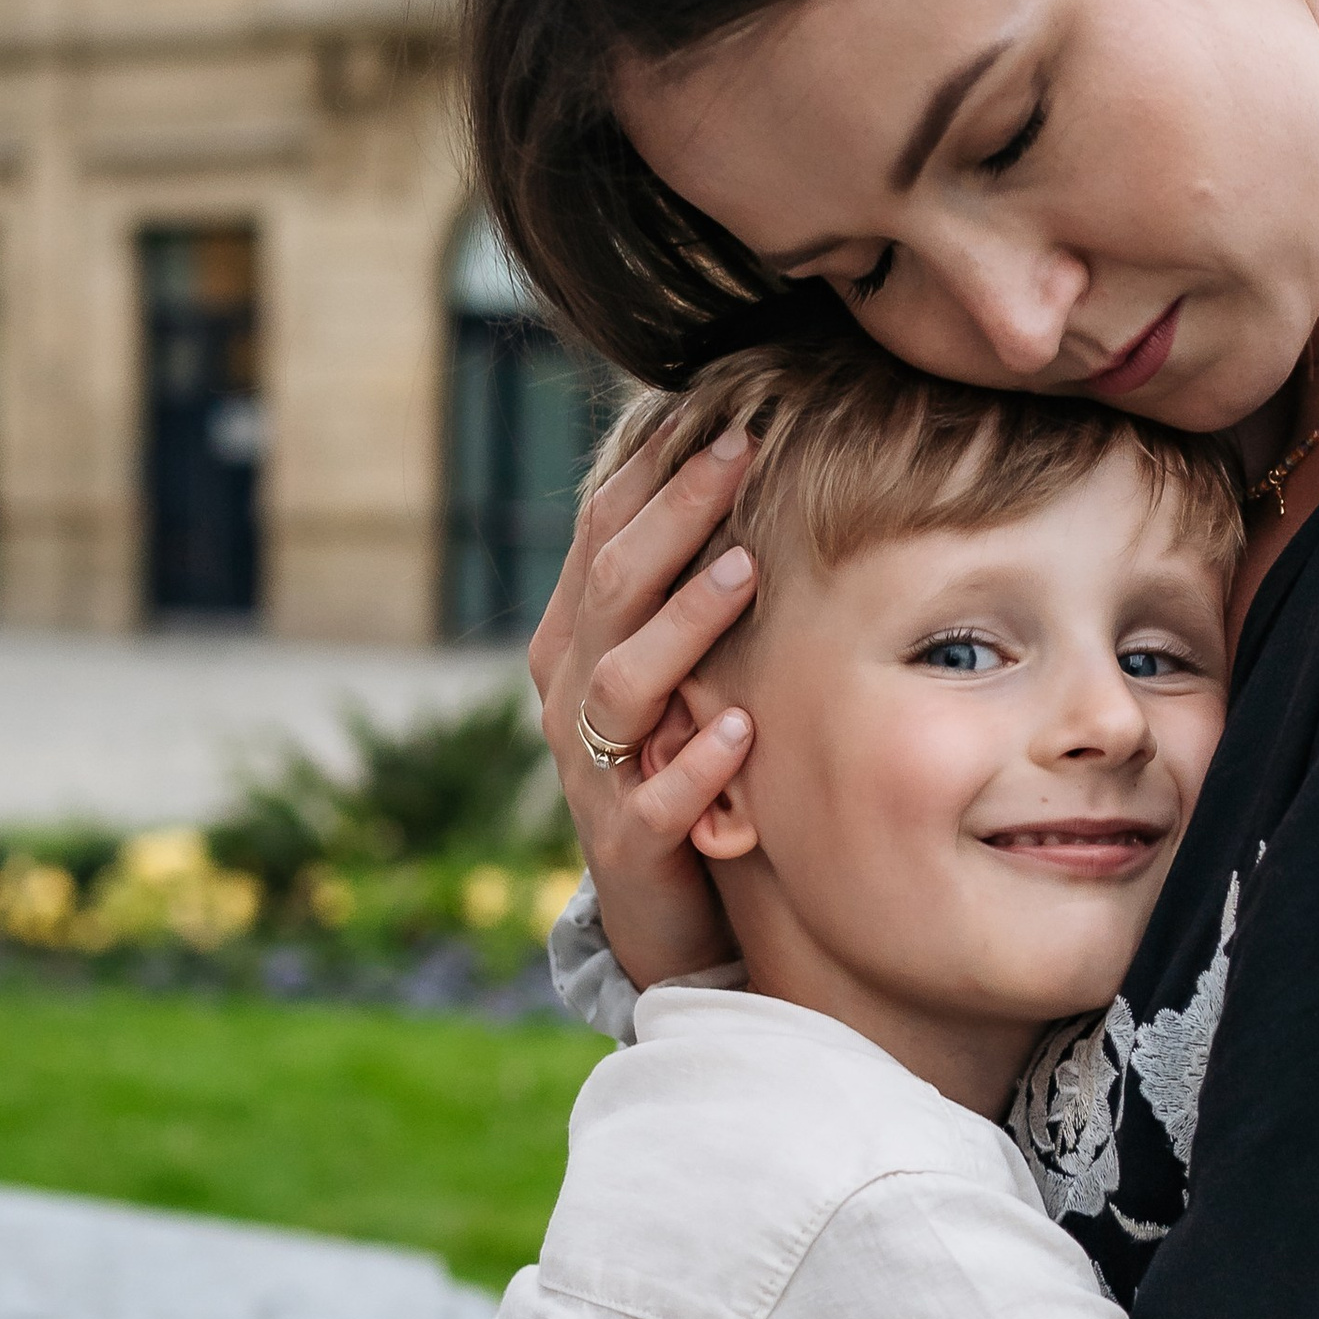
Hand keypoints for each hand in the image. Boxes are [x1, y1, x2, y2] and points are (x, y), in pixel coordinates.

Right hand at [529, 423, 758, 991]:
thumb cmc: (682, 762)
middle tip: (742, 452)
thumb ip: (688, 587)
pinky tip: (742, 727)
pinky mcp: (628, 846)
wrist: (661, 909)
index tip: (718, 408)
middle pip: (612, 588)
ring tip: (748, 572)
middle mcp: (571, 695)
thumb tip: (742, 468)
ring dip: (686, 624)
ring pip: (624, 683)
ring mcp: (593, 771)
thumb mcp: (678, 668)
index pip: (604, 534)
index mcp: (576, 640)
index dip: (654, 471)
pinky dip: (696, 764)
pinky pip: (654, 802)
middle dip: (675, 514)